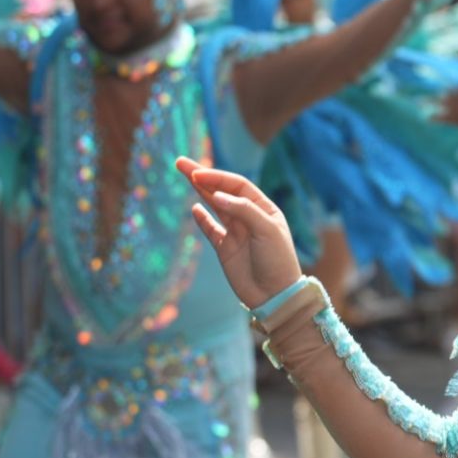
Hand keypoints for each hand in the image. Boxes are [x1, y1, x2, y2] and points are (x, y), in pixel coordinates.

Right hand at [174, 156, 303, 309]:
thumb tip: (217, 196)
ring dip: (200, 192)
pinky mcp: (225, 249)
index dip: (217, 177)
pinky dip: (202, 219)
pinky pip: (211, 229)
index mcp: (264, 208)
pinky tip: (194, 208)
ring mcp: (236, 232)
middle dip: (202, 176)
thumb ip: (243, 211)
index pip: (237, 185)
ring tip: (185, 176)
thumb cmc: (277, 260)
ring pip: (214, 206)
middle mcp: (249, 217)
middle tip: (181, 162)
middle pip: (222, 191)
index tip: (198, 173)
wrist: (274, 294)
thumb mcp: (266, 230)